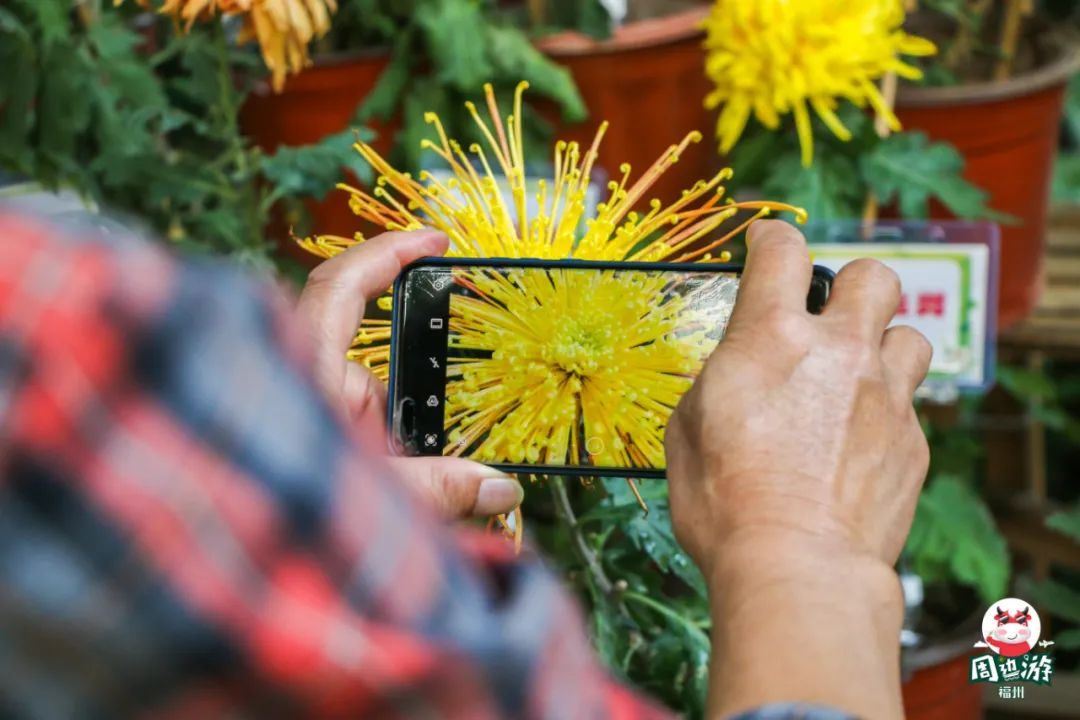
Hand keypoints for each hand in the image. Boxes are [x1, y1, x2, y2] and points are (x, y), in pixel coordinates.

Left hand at [297, 230, 523, 518]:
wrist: (227, 559)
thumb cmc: (270, 520)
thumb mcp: (373, 502)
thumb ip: (441, 493)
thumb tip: (502, 490)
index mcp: (304, 372)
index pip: (342, 287)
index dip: (388, 253)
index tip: (435, 240)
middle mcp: (304, 383)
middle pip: (370, 353)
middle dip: (421, 375)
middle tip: (459, 383)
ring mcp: (309, 412)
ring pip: (372, 400)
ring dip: (406, 432)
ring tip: (437, 473)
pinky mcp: (316, 443)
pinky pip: (367, 431)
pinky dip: (397, 452)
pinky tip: (424, 487)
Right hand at [665, 220, 930, 719]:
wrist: (796, 566)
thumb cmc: (725, 502)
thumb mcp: (688, 428)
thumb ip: (719, 378)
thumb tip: (735, 369)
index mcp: (772, 336)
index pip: (784, 250)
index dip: (772, 238)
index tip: (767, 245)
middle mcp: (839, 352)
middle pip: (875, 276)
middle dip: (852, 285)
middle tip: (828, 318)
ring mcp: (886, 397)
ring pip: (910, 335)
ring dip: (884, 346)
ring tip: (856, 378)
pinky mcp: (913, 443)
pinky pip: (910, 406)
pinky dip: (886, 413)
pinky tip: (857, 446)